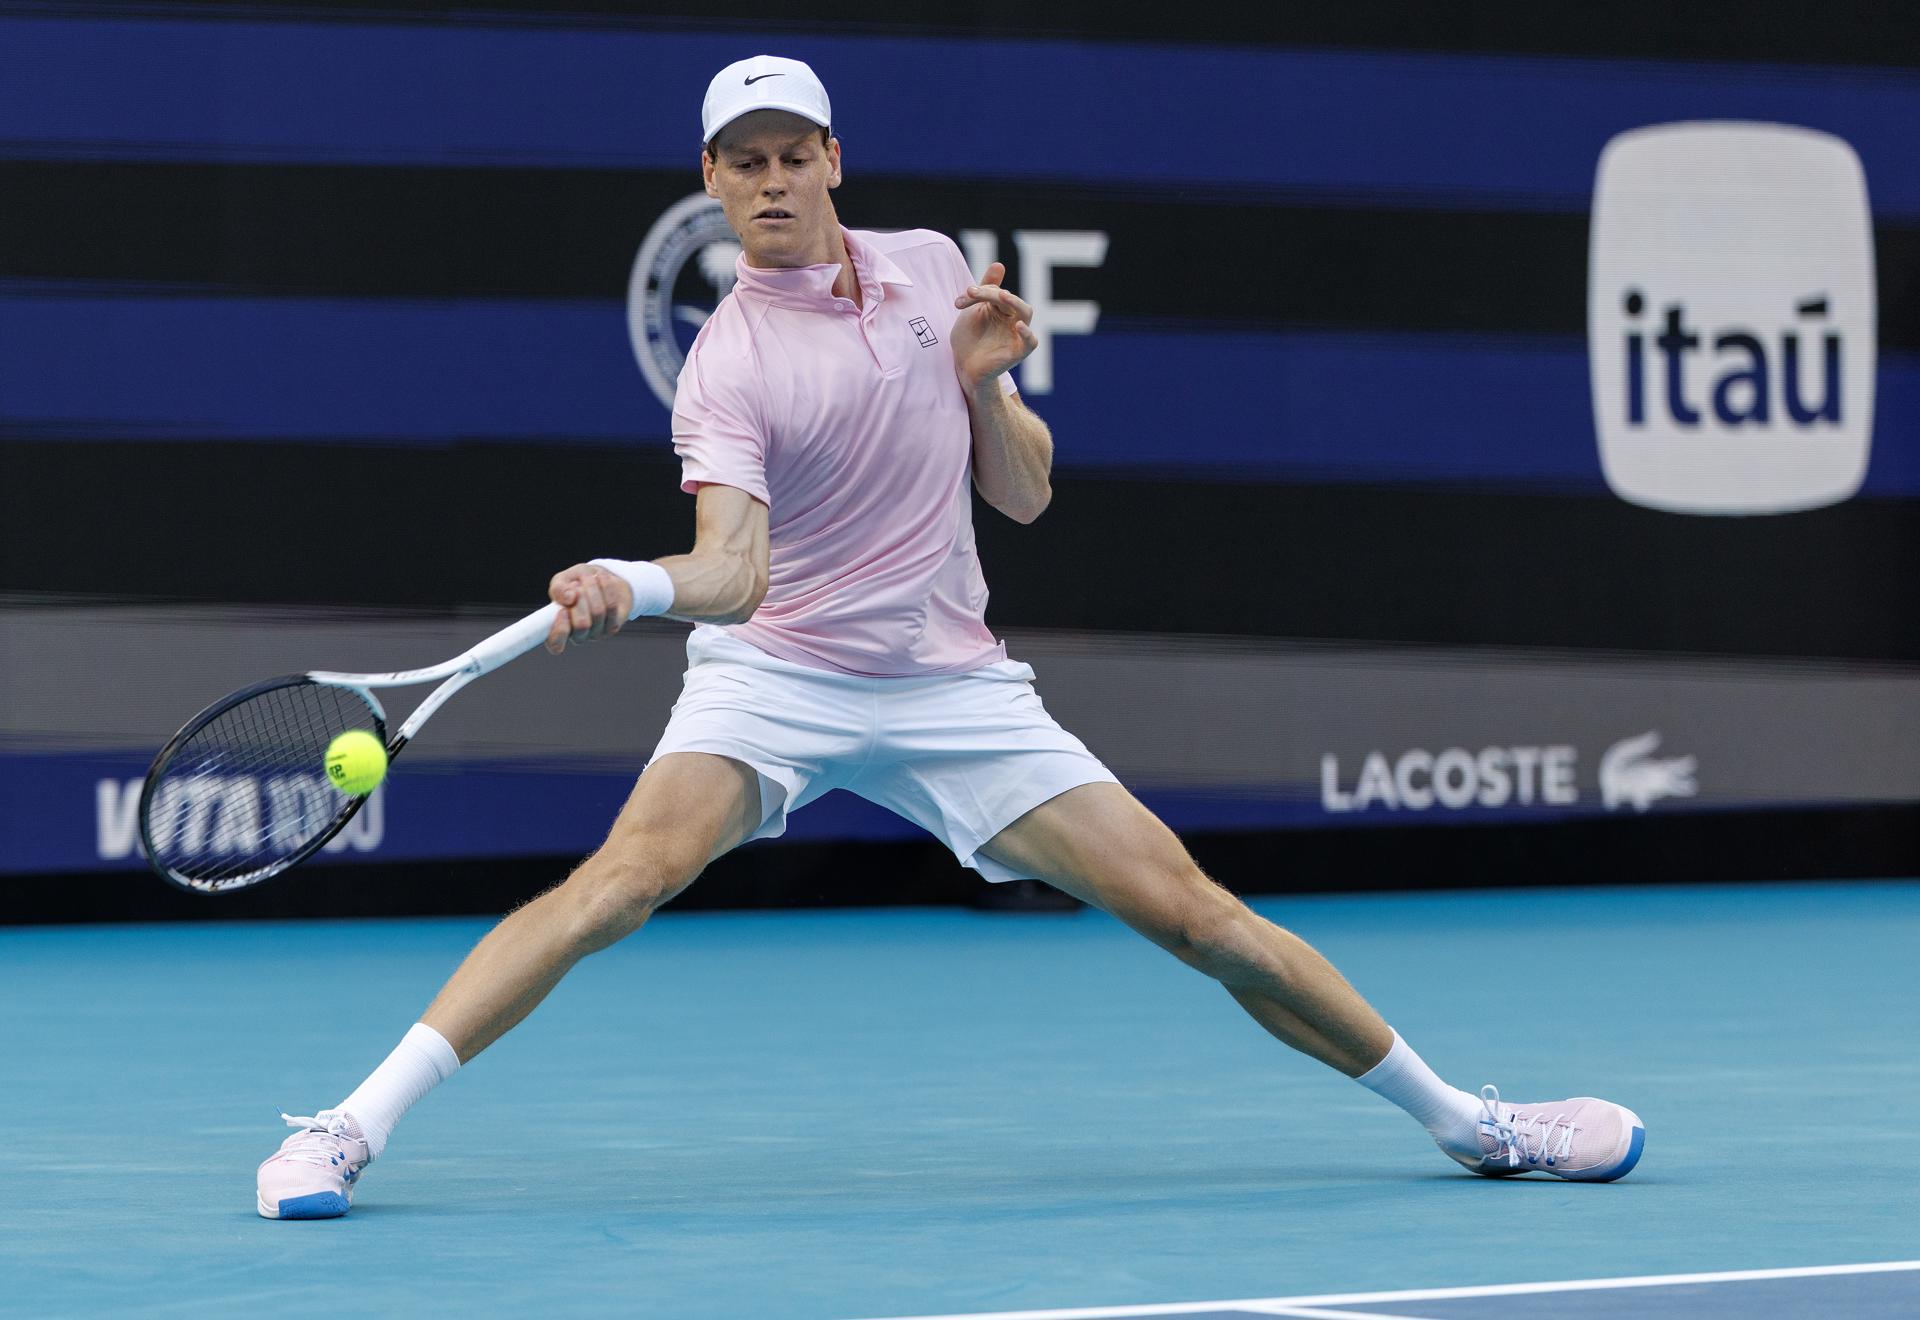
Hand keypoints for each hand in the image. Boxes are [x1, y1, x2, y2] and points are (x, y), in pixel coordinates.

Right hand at [544, 563, 633, 653]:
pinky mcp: (612, 627)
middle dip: (580, 598)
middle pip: (582, 624)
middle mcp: (576, 636)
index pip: (555, 644)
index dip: (560, 630)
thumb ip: (558, 589)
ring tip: (589, 578)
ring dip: (593, 588)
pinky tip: (602, 579)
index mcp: (558, 629)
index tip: (562, 611)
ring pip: (598, 612)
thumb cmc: (576, 583)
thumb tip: (568, 598)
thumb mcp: (561, 581)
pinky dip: (606, 588)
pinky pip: (611, 606)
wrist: (600, 580)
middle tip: (577, 584)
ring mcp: (596, 634)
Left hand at [951, 262, 1036, 392]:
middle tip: (972, 292)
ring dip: (1014, 302)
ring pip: (1025, 313)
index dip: (977, 292)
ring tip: (1001, 296)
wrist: (964, 367)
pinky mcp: (1018, 352)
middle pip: (1009, 298)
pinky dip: (1027, 334)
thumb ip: (984, 289)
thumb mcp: (972, 312)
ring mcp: (1016, 334)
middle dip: (991, 292)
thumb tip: (1000, 264)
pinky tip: (1018, 325)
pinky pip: (1031, 342)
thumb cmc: (970, 339)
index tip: (958, 301)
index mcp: (1001, 308)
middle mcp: (1012, 318)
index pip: (995, 292)